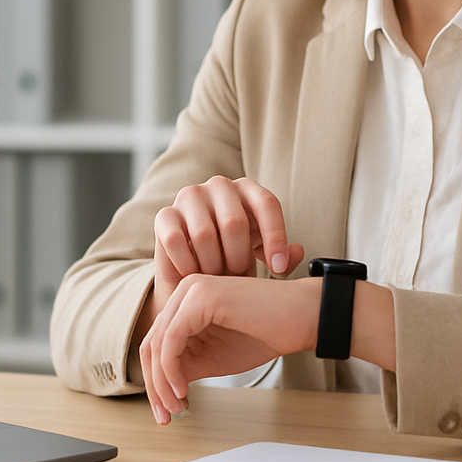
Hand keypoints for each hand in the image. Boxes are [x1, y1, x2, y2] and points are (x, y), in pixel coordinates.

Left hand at [140, 274, 319, 423]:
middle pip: (150, 343)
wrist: (303, 317)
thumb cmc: (266, 333)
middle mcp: (185, 290)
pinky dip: (172, 370)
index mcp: (186, 300)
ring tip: (177, 406)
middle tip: (165, 414)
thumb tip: (161, 390)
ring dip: (163, 382)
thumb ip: (186, 365)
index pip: (155, 342)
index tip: (164, 409)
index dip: (155, 380)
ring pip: (157, 343)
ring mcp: (191, 290)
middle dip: (155, 385)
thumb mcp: (215, 356)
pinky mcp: (201, 297)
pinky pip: (172, 339)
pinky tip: (183, 389)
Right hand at [149, 176, 303, 310]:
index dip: (276, 237)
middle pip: (234, 222)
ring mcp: (189, 196)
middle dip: (239, 258)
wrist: (193, 274)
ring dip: (213, 265)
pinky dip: (188, 264)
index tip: (278, 269)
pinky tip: (194, 275)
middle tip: (238, 276)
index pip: (267, 204)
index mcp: (248, 189)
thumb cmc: (235, 259)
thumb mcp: (264, 258)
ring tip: (217, 277)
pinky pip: (177, 241)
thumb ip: (283, 257)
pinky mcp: (164, 215)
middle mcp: (219, 185)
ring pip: (204, 235)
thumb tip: (296, 252)